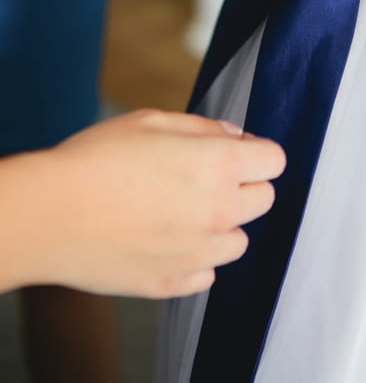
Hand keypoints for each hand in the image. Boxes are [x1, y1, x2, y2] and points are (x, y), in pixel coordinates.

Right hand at [24, 111, 285, 297]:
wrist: (51, 214)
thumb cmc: (97, 158)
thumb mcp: (153, 121)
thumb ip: (203, 128)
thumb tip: (235, 136)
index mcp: (218, 165)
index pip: (274, 160)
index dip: (257, 153)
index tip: (237, 153)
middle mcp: (218, 211)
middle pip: (265, 200)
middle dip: (245, 186)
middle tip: (206, 179)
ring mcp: (199, 253)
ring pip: (239, 241)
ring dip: (222, 225)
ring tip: (182, 212)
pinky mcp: (174, 283)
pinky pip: (207, 274)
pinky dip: (196, 259)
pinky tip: (166, 241)